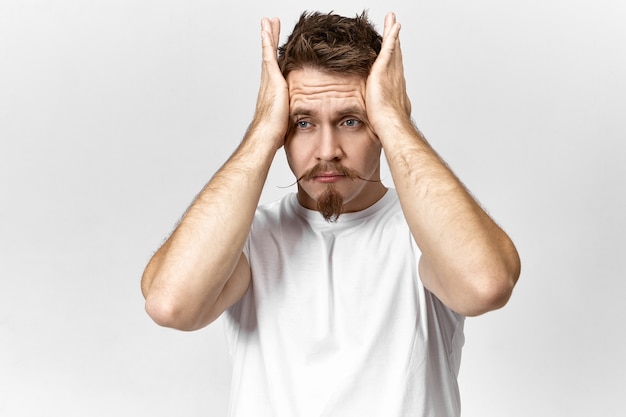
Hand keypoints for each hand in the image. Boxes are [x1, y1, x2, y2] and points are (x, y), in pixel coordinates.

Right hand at [251, 17, 289, 148]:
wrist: (267, 135)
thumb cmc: (275, 134)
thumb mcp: (289, 121)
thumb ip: (295, 115)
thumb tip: (305, 122)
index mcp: (273, 93)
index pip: (275, 71)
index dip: (275, 58)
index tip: (275, 49)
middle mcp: (268, 83)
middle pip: (269, 57)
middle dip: (270, 41)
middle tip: (269, 26)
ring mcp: (268, 80)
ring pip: (268, 52)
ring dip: (268, 36)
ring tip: (267, 21)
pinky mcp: (272, 78)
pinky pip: (269, 54)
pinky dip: (267, 40)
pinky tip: (267, 28)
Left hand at [365, 13, 411, 135]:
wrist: (391, 124)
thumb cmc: (388, 124)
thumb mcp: (384, 116)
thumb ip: (381, 112)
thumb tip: (377, 119)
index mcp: (395, 87)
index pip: (394, 68)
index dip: (395, 57)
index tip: (395, 49)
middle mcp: (396, 77)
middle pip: (396, 54)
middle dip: (395, 40)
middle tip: (395, 26)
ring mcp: (392, 72)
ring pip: (393, 47)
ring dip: (392, 32)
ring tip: (392, 19)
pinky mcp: (384, 70)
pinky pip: (389, 49)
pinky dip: (392, 36)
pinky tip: (393, 25)